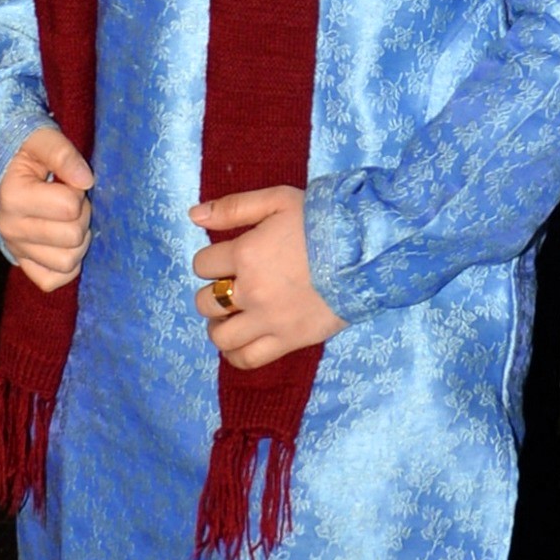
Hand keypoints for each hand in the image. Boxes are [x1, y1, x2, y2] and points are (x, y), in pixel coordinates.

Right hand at [0, 123, 93, 292]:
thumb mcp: (40, 139)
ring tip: (67, 220)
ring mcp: (16, 249)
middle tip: (71, 200)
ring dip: (78, 241)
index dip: (78, 191)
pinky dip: (66, 266)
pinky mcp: (22, 264)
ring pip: (68, 262)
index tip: (67, 181)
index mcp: (13, 197)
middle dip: (82, 216)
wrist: (1, 168)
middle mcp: (11, 229)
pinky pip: (53, 281)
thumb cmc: (22, 151)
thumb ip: (63, 154)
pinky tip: (64, 243)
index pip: (70, 207)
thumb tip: (87, 180)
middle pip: (72, 237)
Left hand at [189, 184, 345, 370]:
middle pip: (206, 302)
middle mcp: (251, 291)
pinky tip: (240, 343)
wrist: (366, 252)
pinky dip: (236, 354)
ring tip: (232, 317)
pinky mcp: (288, 340)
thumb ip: (233, 207)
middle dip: (213, 293)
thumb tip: (193, 216)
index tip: (227, 259)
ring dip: (219, 326)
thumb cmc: (321, 221)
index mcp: (245, 254)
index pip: (202, 265)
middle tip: (230, 289)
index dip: (211, 261)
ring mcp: (269, 320)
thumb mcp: (278, 200)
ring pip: (220, 336)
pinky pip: (248, 359)